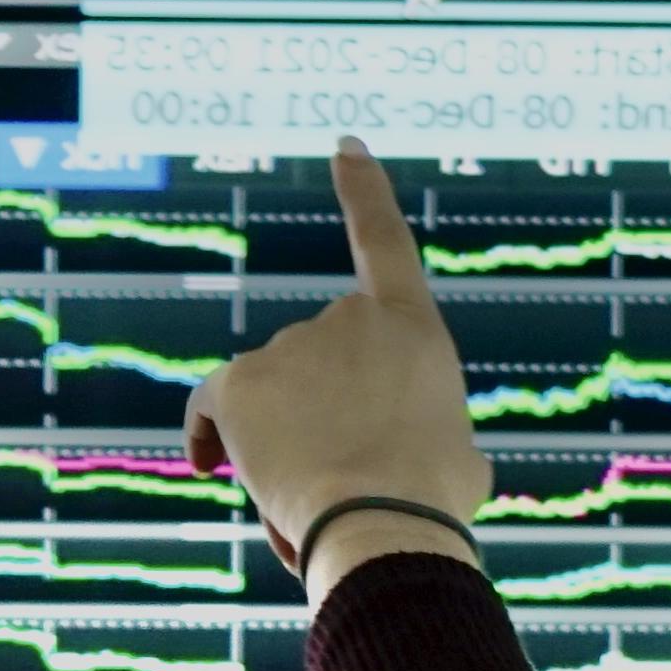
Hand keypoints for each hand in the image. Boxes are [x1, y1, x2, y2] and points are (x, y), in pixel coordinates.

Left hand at [178, 140, 491, 591]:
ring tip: (312, 494)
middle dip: (317, 412)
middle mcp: (349, 319)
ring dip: (278, 439)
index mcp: (412, 329)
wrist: (385, 523)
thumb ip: (437, 436)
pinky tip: (211, 466)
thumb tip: (445, 456)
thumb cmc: (430, 503)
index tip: (344, 146)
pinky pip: (211, 407)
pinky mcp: (238, 380)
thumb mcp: (460, 460)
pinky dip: (210, 434)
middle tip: (344, 475)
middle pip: (314, 361)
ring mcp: (289, 345)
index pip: (383, 241)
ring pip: (268, 396)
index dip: (363, 191)